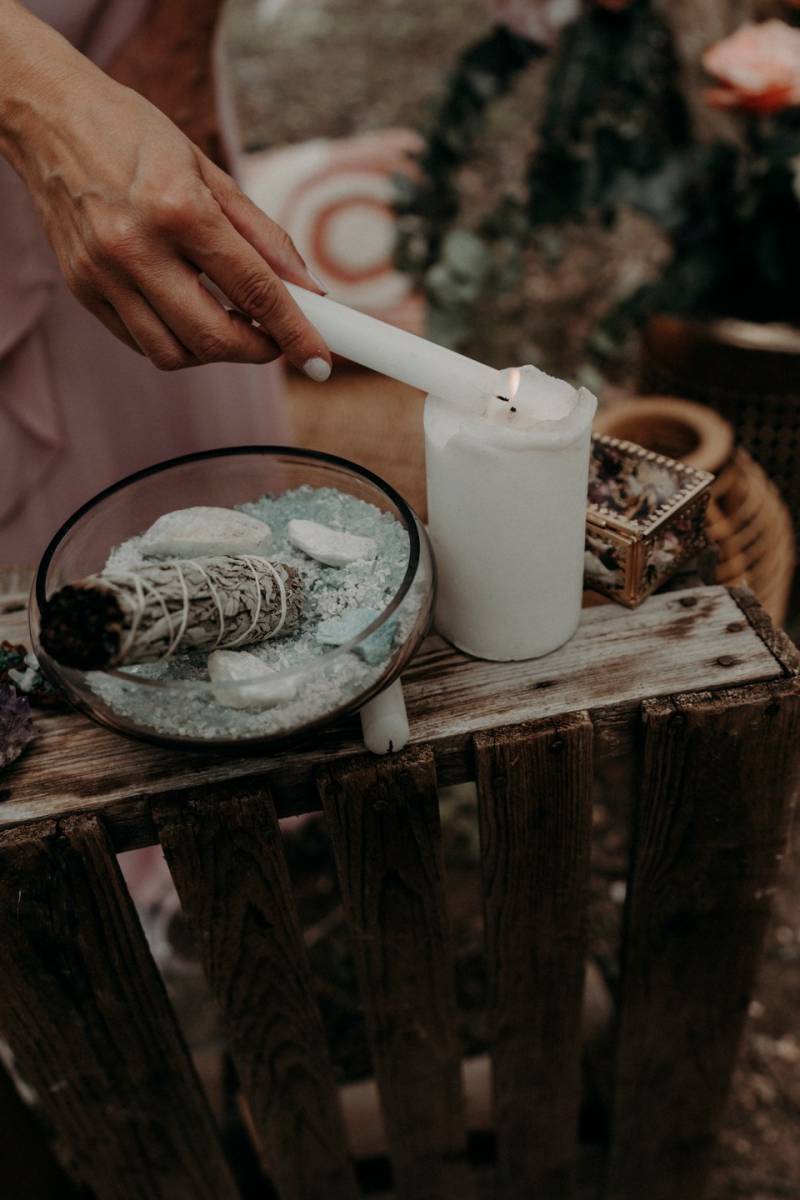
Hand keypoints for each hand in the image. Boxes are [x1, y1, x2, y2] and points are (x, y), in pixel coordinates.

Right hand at [0, 9, 331, 376]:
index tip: (320, 360)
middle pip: (212, 336)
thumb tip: (308, 292)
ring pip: (174, 354)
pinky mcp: (82, 289)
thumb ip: (263, 237)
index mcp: (178, 208)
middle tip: (276, 340)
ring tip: (230, 324)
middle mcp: (135, 246)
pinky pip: (140, 343)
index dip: (295, 332)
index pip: (253, 289)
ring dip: (215, 352)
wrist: (50, 118)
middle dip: (256, 351)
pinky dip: (176, 342)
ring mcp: (102, 273)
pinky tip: (188, 314)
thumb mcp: (211, 172)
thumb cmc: (138, 137)